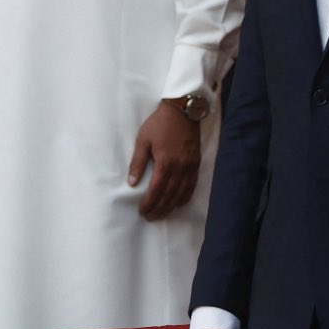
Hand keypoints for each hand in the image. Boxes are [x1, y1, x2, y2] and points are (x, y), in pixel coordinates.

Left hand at [128, 100, 201, 219]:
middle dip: (159, 208)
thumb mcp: (143, 140)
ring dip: (171, 206)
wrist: (182, 111)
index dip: (150, 203)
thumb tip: (132, 183)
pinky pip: (192, 185)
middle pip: (169, 195)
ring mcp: (190, 166)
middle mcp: (180, 167)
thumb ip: (138, 162)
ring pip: (182, 193)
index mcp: (165, 162)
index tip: (142, 211)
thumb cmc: (159, 124)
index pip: (157, 190)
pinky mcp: (196, 163)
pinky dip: (185, 197)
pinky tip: (178, 203)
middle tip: (150, 217)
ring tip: (162, 213)